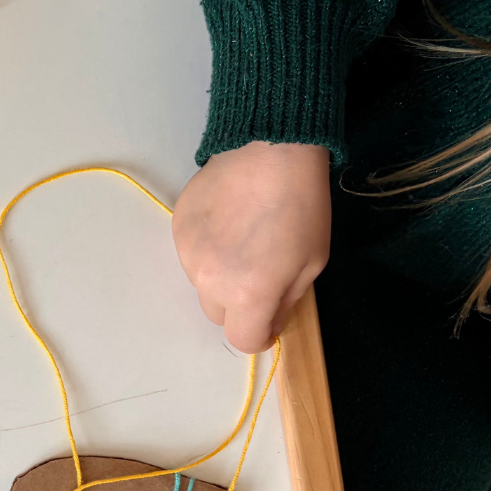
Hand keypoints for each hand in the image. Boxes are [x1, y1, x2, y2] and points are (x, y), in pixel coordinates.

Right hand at [171, 141, 331, 352]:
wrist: (269, 150)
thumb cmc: (302, 206)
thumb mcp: (313, 262)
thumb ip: (287, 301)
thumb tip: (268, 319)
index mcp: (247, 294)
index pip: (242, 340)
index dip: (260, 334)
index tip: (271, 316)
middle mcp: (209, 281)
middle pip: (218, 315)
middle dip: (238, 306)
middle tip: (259, 273)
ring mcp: (188, 254)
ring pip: (202, 284)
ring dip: (220, 276)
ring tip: (242, 240)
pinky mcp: (177, 230)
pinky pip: (192, 255)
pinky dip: (208, 249)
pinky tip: (227, 222)